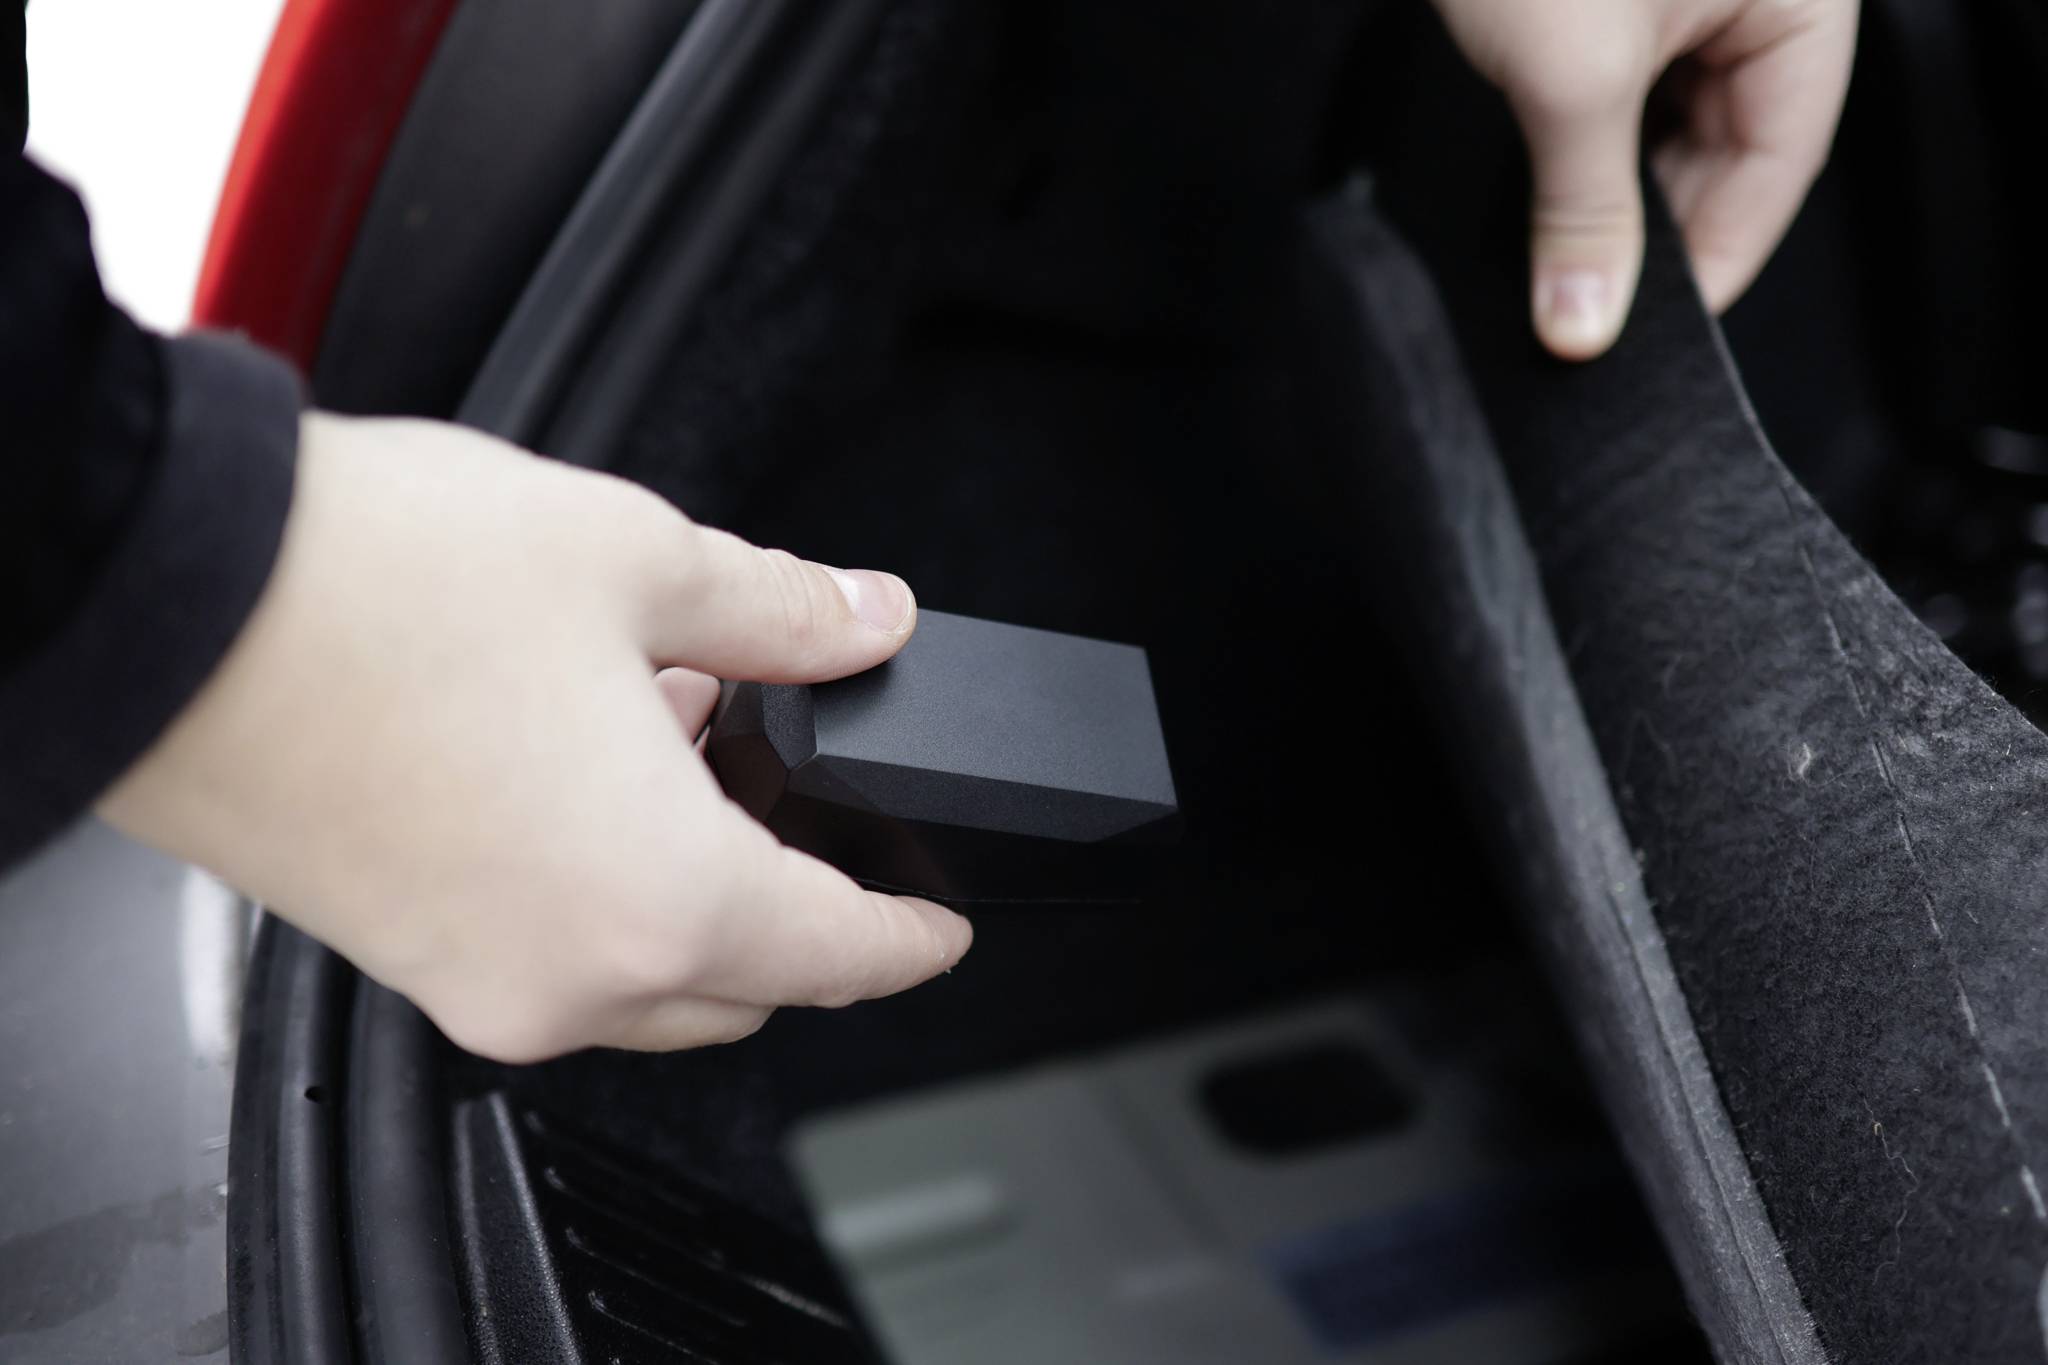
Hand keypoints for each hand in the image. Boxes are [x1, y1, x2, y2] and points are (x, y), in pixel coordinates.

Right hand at [98, 413, 971, 1061]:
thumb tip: (864, 620)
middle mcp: (569, 976)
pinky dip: (598, 893)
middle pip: (744, 985)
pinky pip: (548, 958)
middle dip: (796, 904)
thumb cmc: (376, 587)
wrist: (167, 599)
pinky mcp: (398, 957)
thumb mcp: (636, 563)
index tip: (939, 928)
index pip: (842, 956)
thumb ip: (780, 613)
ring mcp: (474, 980)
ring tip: (674, 736)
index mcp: (662, 900)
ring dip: (690, 890)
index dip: (912, 939)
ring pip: (641, 981)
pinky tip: (582, 766)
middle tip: (792, 788)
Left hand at [1432, 0, 1858, 357]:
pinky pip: (1616, 93)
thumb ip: (1582, 211)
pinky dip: (1579, 148)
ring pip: (1664, 128)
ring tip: (1554, 256)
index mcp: (1795, 2)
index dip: (1718, 259)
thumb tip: (1586, 322)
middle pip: (1724, 152)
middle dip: (1654, 231)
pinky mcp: (1611, 0)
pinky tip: (1538, 191)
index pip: (1781, 166)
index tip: (1654, 337)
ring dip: (1609, 194)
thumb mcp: (1566, 80)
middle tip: (1588, 308)